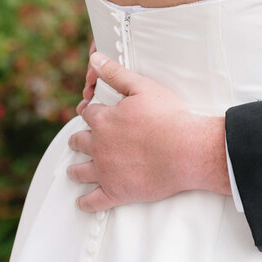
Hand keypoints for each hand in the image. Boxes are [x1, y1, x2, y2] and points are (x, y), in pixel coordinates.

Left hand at [67, 52, 230, 211]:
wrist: (186, 150)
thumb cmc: (169, 118)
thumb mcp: (143, 87)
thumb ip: (116, 73)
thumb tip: (94, 59)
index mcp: (104, 120)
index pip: (89, 114)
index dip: (90, 112)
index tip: (91, 114)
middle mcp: (99, 145)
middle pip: (79, 141)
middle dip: (79, 139)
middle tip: (80, 140)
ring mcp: (105, 171)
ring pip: (80, 171)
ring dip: (76, 169)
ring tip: (75, 170)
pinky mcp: (115, 192)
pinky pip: (93, 201)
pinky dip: (85, 202)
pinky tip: (82, 202)